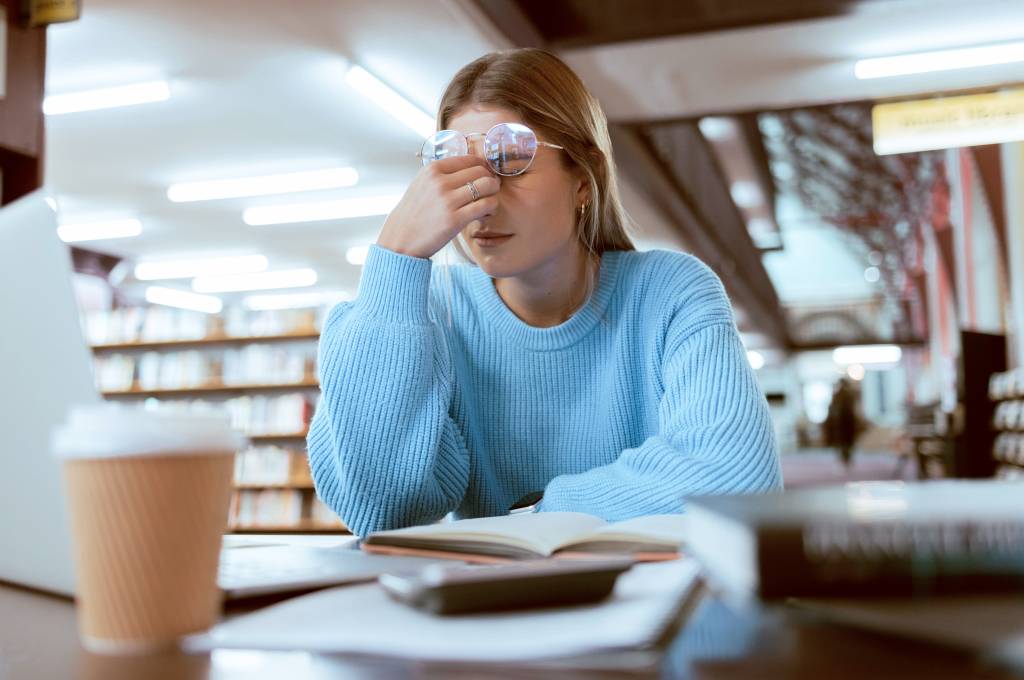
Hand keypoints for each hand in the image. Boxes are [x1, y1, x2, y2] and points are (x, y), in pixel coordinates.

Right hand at [377, 155, 499, 259]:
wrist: (400, 240)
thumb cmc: (414, 214)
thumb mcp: (422, 184)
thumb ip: (443, 175)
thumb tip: (470, 168)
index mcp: (432, 170)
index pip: (469, 159)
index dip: (482, 167)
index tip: (485, 175)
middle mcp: (440, 182)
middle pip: (480, 171)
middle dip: (490, 180)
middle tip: (490, 190)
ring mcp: (448, 200)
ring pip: (487, 185)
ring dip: (494, 193)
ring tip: (489, 202)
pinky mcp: (455, 219)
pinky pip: (486, 205)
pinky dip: (492, 207)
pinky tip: (486, 213)